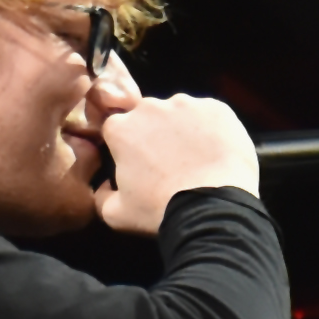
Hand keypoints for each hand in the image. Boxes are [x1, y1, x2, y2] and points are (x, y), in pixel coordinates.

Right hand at [95, 92, 259, 236]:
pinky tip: (218, 152)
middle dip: (155, 134)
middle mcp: (149, 107)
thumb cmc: (160, 211)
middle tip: (171, 163)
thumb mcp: (117, 214)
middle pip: (148, 116)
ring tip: (198, 159)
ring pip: (180, 112)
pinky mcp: (216, 108)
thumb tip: (105, 184)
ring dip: (184, 129)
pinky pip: (211, 115)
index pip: (118, 129)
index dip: (129, 146)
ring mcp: (185, 104)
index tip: (141, 164)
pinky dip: (213, 129)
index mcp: (120, 128)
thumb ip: (101, 196)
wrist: (213, 209)